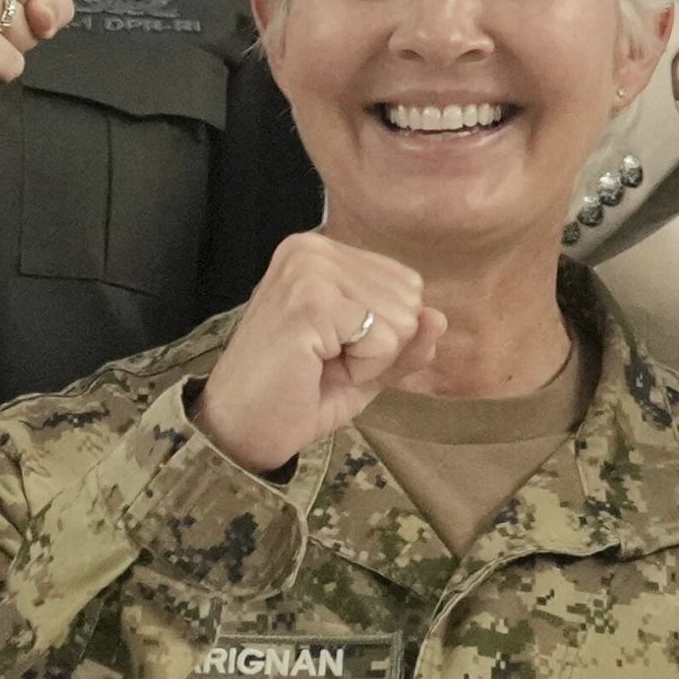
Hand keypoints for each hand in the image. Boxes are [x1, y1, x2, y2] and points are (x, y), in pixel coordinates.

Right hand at [194, 231, 443, 475]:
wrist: (240, 429)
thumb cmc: (296, 395)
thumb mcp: (366, 363)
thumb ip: (406, 339)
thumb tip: (438, 317)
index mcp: (321, 252)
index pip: (406, 283)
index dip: (383, 333)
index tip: (331, 350)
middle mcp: (312, 248)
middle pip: (410, 297)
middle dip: (380, 345)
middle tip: (324, 362)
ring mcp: (308, 271)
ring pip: (402, 317)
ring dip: (370, 359)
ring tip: (319, 365)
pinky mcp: (309, 302)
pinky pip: (383, 339)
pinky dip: (363, 368)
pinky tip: (318, 368)